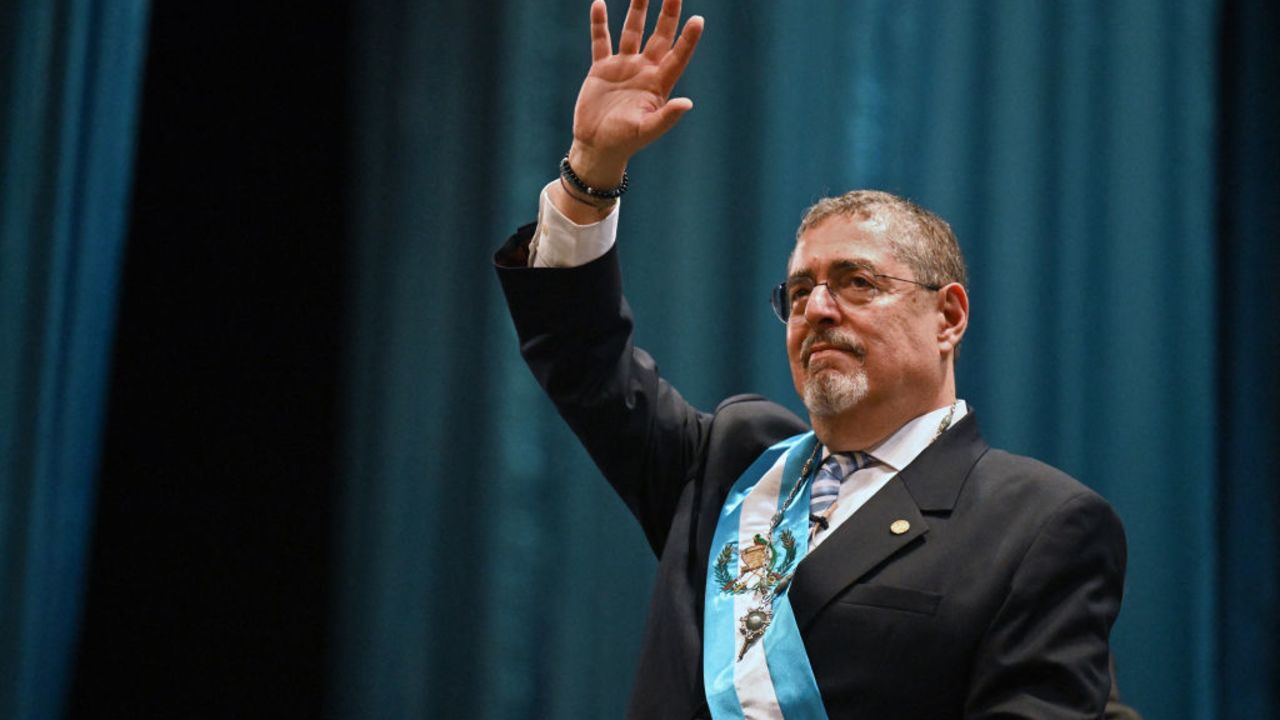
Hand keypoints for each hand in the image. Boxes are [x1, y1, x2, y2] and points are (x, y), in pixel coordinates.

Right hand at [568, 0, 703, 186]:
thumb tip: (687, 103)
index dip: (688, 39)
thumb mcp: (647, 130)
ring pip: (632, 31)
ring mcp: (623, 67)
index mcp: (659, 84)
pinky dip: (599, 23)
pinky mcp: (602, 69)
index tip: (698, 19)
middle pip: (660, 34)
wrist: (598, 147)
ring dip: (637, 9)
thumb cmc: (625, 142)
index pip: (677, 56)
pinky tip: (599, 3)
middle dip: (668, 12)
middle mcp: (644, 70)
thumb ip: (666, 117)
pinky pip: (601, 40)